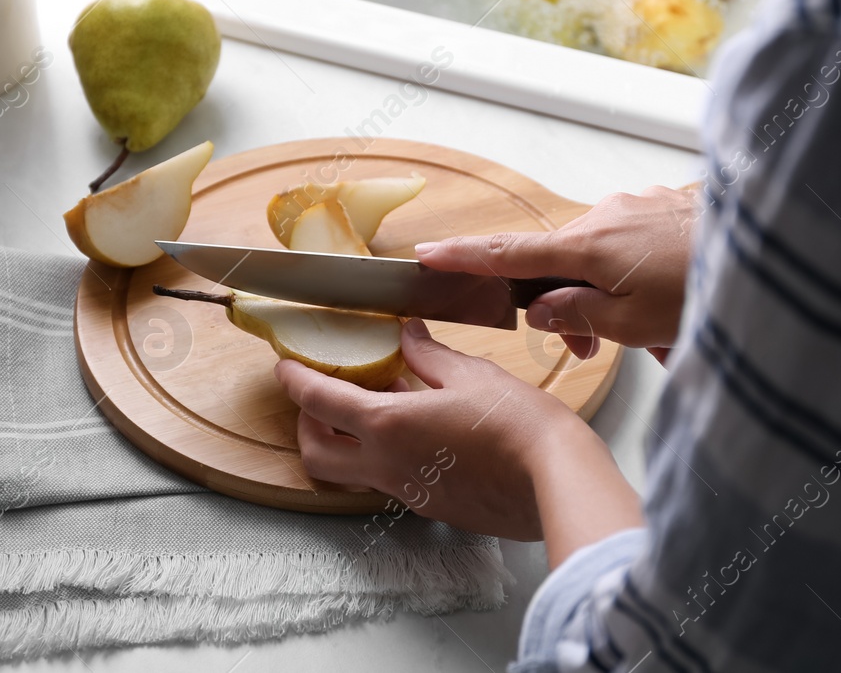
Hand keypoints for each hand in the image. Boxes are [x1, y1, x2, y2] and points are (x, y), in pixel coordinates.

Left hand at [276, 319, 639, 556]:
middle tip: (320, 396)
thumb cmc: (517, 423)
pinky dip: (384, 454)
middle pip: (316, 453)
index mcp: (389, 425)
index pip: (320, 401)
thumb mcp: (468, 374)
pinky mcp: (432, 506)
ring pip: (350, 472)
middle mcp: (388, 465)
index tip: (285, 365)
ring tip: (370, 407)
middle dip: (306, 423)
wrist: (556, 480)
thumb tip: (405, 334)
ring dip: (344, 441)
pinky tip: (414, 430)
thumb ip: (426, 354)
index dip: (295, 379)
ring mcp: (408, 491)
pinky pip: (390, 480)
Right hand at [414, 187, 698, 361]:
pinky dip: (640, 277)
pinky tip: (674, 300)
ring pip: (601, 258)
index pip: (509, 253)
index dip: (465, 257)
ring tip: (655, 337)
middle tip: (593, 352)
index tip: (425, 255)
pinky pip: (634, 246)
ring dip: (611, 297)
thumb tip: (541, 311)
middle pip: (560, 264)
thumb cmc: (707, 293)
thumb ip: (577, 317)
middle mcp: (606, 216)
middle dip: (569, 307)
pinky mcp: (665, 207)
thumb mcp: (634, 326)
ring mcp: (637, 206)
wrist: (775, 257)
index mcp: (588, 244)